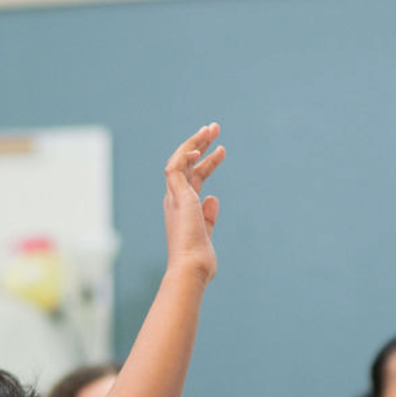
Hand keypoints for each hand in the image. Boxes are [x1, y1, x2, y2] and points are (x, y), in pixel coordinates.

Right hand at [162, 123, 225, 281]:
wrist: (190, 268)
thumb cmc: (199, 259)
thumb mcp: (207, 233)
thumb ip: (209, 217)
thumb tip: (214, 198)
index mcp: (183, 208)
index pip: (194, 178)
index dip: (207, 162)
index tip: (221, 150)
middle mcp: (176, 200)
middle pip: (187, 164)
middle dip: (200, 144)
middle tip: (214, 128)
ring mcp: (174, 198)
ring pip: (180, 160)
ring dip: (195, 142)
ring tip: (211, 128)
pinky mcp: (176, 196)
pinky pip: (176, 168)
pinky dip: (185, 154)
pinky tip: (200, 148)